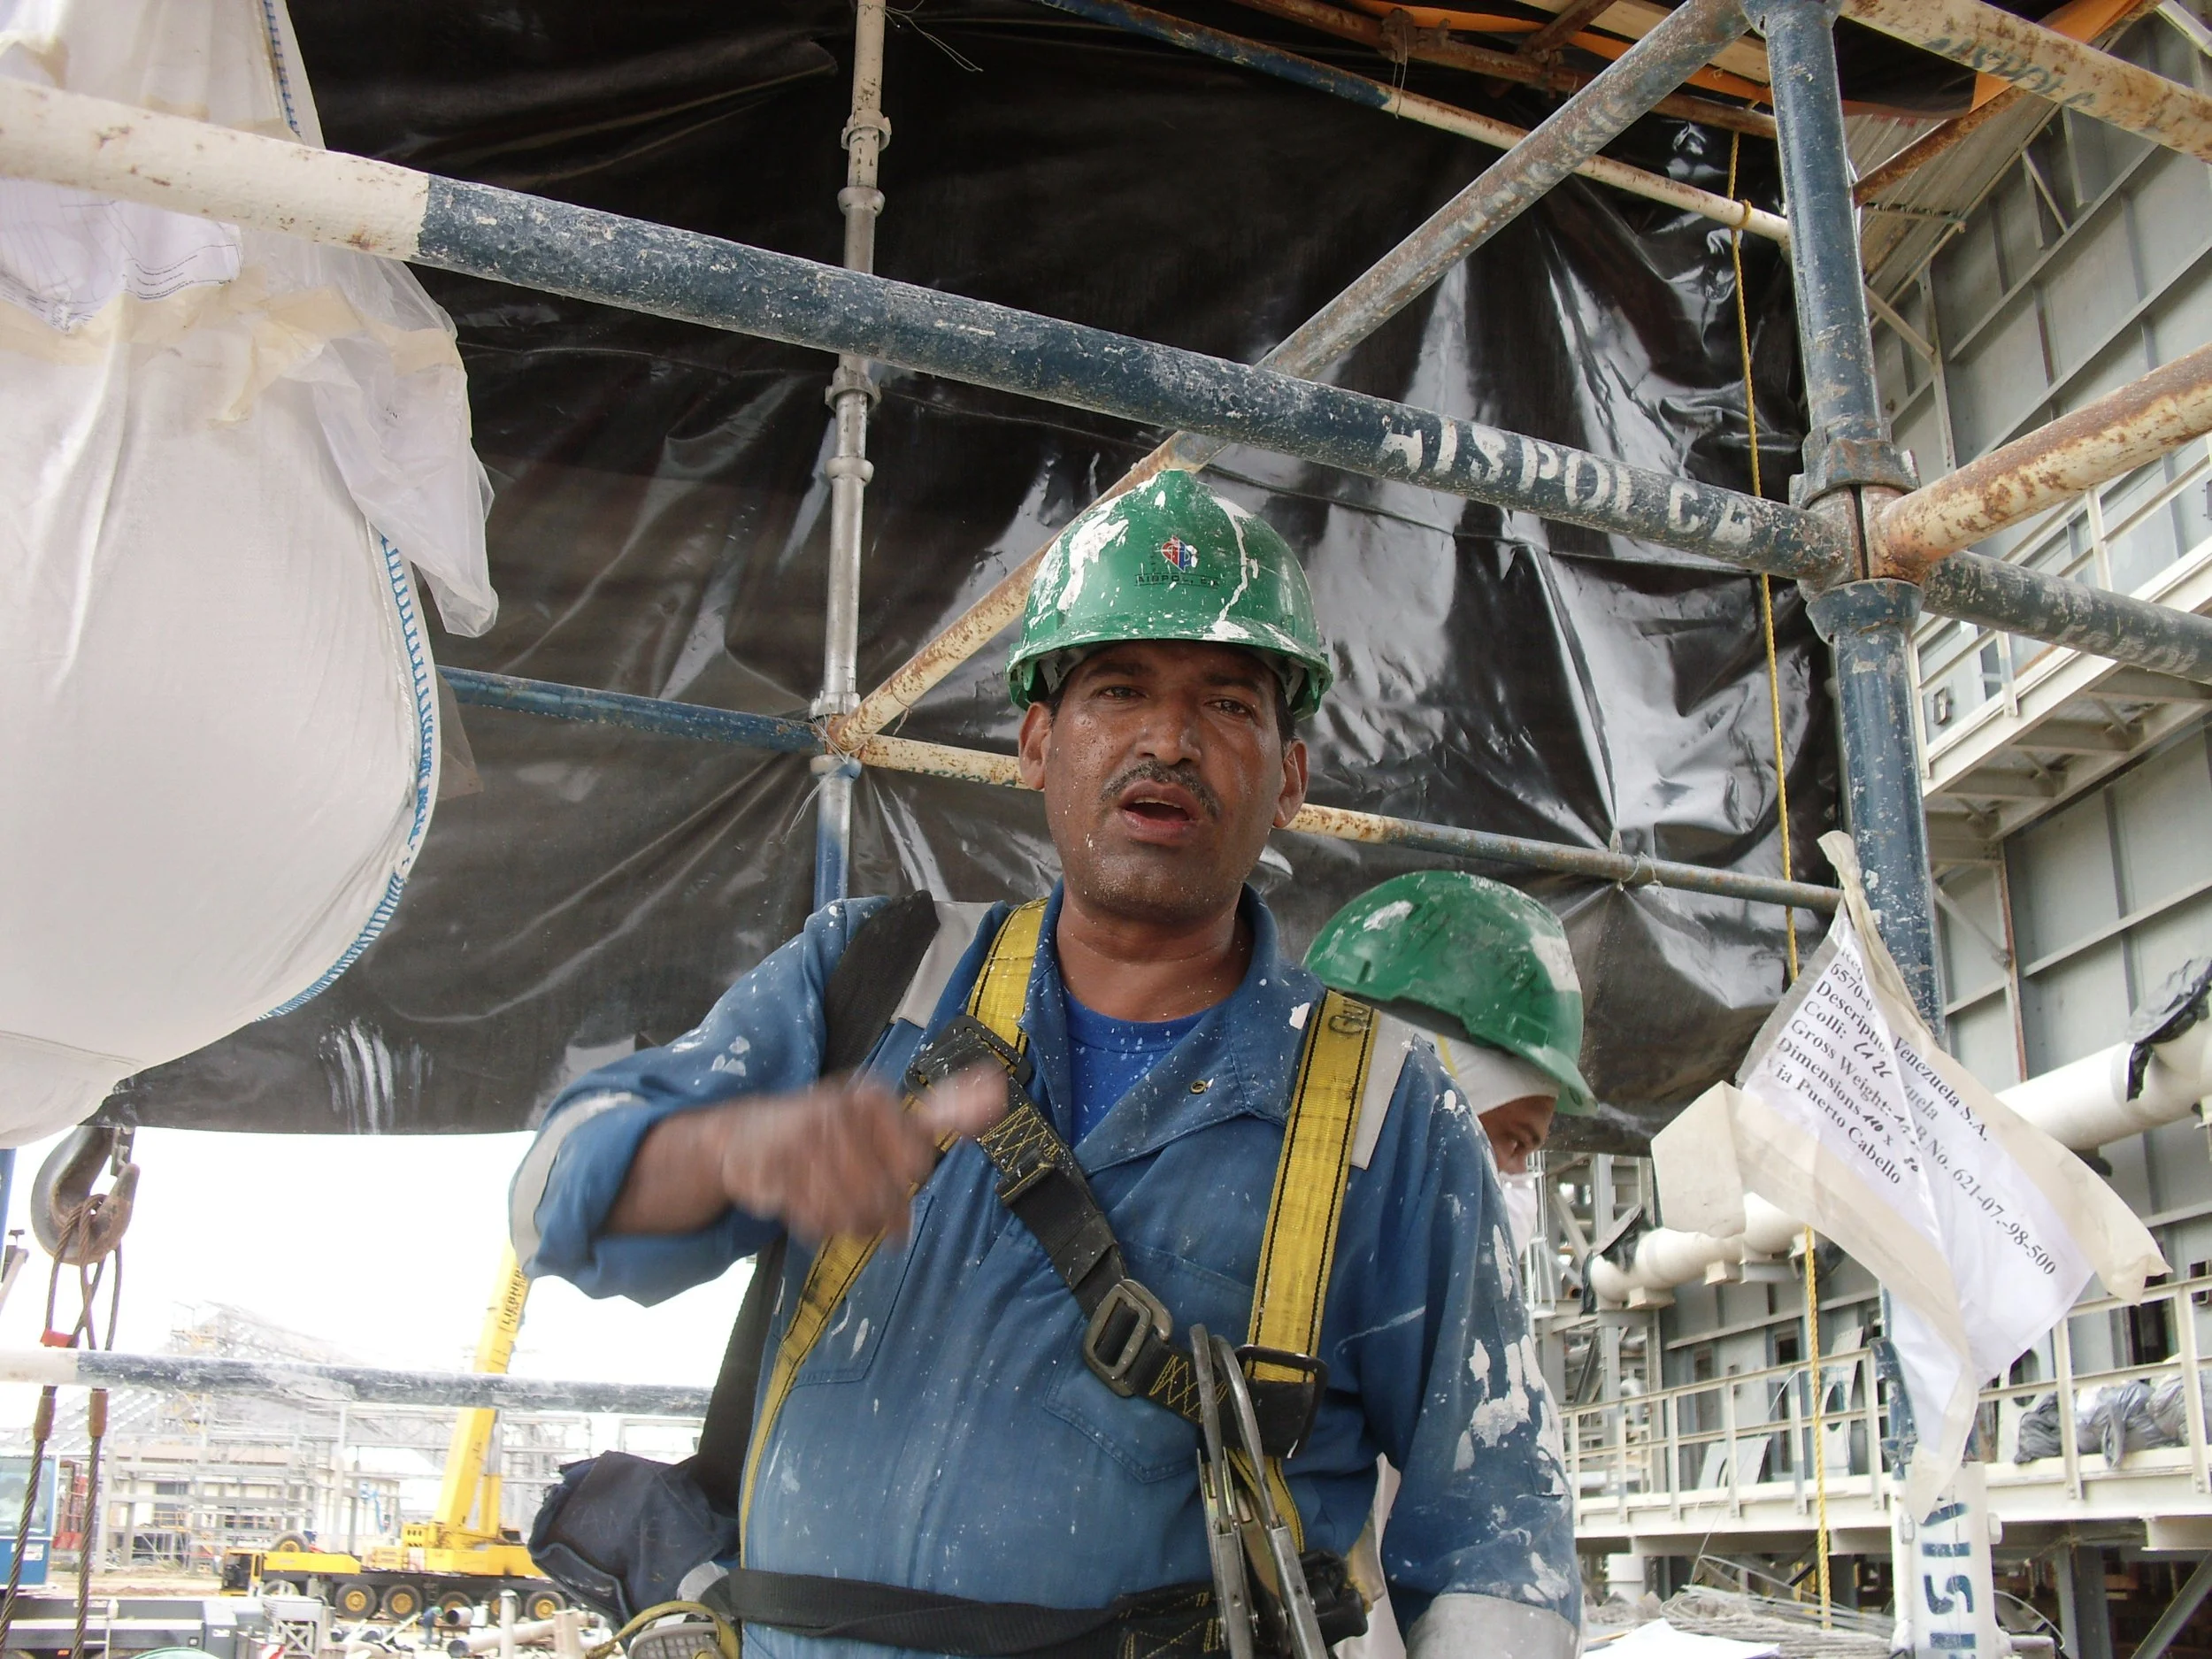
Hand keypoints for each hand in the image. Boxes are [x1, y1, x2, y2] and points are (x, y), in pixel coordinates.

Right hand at [715, 1065, 1006, 1241]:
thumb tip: (1000, 1091)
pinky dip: (818, 1225)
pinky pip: (817, 1223)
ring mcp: (803, 1143)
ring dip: (849, 1222)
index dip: (906, 1174)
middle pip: (886, 1198)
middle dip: (880, 1210)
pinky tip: (806, 1202)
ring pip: (853, 1216)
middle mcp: (838, 1114)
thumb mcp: (885, 1110)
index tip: (893, 1165)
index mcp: (872, 1099)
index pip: (916, 1161)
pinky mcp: (773, 1173)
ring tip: (833, 1199)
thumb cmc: (830, 1126)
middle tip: (862, 1194)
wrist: (743, 1133)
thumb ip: (945, 1109)